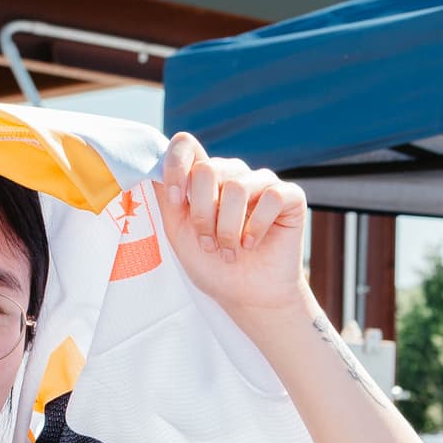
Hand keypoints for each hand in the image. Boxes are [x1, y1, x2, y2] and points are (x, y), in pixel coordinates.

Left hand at [152, 132, 312, 327]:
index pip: (186, 145)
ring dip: (228, 227)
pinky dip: (257, 226)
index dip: (176, 167)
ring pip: (237, 186)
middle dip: (202, 213)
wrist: (248, 296)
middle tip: (208, 243)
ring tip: (230, 251)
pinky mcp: (290, 196)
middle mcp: (233, 174)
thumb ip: (166, 198)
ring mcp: (262, 183)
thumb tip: (152, 166)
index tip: (176, 200)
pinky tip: (253, 244)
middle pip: (207, 169)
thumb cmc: (214, 266)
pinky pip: (272, 196)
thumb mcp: (178, 232)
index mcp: (205, 178)